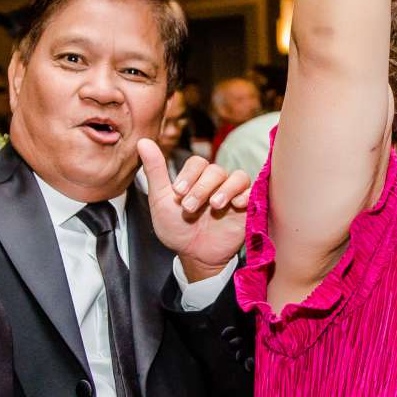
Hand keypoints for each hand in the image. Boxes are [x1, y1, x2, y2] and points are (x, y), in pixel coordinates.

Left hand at [138, 142, 251, 276]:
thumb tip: (143, 141)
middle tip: (189, 207)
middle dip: (202, 188)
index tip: (178, 192)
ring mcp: (233, 194)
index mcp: (196, 178)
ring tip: (214, 206)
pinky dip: (245, 195)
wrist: (193, 255)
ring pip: (238, 177)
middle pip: (216, 170)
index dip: (189, 175)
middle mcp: (216, 183)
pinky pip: (253, 192)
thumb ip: (155, 171)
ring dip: (225, 189)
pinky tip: (235, 205)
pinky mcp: (247, 208)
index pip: (197, 163)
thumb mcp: (161, 200)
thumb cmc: (176, 228)